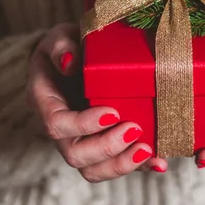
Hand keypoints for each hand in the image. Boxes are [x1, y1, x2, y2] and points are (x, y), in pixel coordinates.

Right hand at [26, 23, 167, 181]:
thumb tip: (71, 63)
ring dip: (121, 164)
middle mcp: (60, 128)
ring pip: (93, 169)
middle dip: (107, 147)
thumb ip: (62, 44)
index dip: (83, 124)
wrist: (82, 56)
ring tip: (148, 149)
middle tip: (135, 129)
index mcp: (45, 102)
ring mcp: (80, 140)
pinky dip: (138, 166)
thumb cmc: (69, 45)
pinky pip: (115, 164)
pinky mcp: (102, 145)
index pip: (56, 124)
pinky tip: (159, 162)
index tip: (112, 113)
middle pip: (75, 155)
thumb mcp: (61, 35)